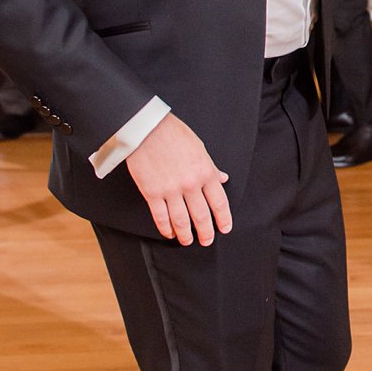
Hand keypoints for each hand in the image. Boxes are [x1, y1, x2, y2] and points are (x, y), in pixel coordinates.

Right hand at [126, 113, 232, 245]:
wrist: (147, 129)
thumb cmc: (173, 134)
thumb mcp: (200, 148)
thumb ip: (211, 167)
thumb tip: (223, 178)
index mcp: (205, 172)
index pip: (219, 202)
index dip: (223, 219)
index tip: (224, 228)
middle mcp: (190, 184)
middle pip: (202, 216)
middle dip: (206, 232)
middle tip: (206, 241)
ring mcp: (171, 190)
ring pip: (181, 221)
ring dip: (186, 235)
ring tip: (187, 241)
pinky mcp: (152, 193)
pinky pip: (161, 217)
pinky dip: (166, 228)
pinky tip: (169, 233)